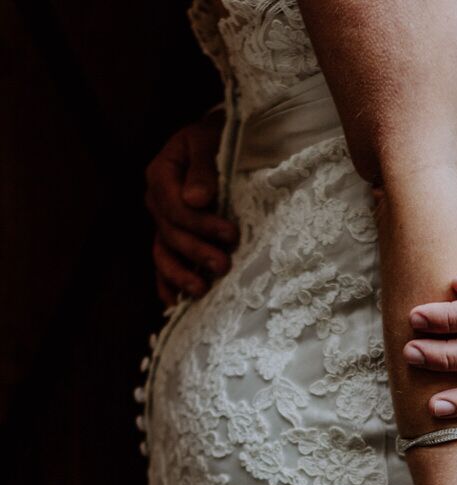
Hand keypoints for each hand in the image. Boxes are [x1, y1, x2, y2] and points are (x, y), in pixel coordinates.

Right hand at [145, 110, 237, 306]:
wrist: (218, 144)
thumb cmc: (217, 139)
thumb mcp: (210, 142)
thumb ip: (203, 168)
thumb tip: (196, 199)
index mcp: (161, 174)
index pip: (174, 206)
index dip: (200, 224)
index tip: (230, 234)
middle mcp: (156, 201)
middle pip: (171, 233)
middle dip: (197, 251)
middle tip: (224, 265)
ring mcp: (162, 223)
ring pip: (163, 254)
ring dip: (181, 274)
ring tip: (201, 290)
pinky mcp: (172, 239)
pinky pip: (163, 265)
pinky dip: (167, 285)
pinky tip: (175, 305)